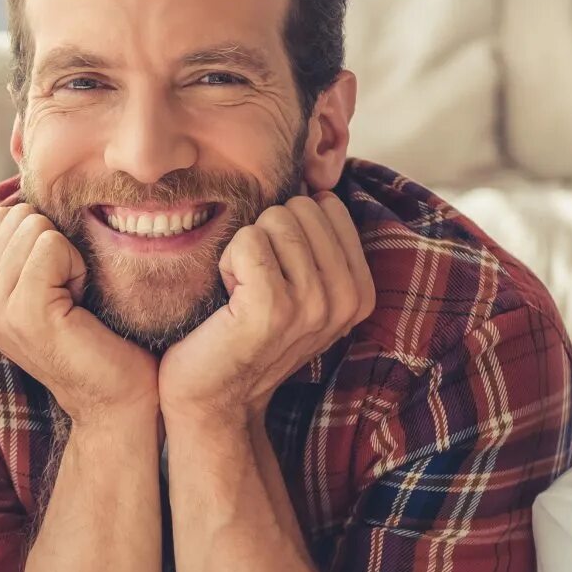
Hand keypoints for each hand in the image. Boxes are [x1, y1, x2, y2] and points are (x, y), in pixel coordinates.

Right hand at [0, 202, 155, 423]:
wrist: (118, 395)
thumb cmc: (96, 332)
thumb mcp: (50, 278)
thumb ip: (26, 242)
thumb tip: (30, 182)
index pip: (4, 216)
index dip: (45, 240)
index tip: (59, 285)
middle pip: (18, 216)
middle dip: (56, 245)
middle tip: (69, 296)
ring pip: (34, 227)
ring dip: (69, 258)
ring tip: (74, 302)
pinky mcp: (20, 311)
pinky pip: (51, 245)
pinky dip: (77, 267)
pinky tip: (80, 306)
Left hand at [158, 194, 373, 424]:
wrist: (212, 394)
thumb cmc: (245, 329)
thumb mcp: (299, 285)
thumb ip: (318, 241)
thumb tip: (315, 177)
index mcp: (359, 291)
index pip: (327, 206)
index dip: (287, 230)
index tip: (276, 274)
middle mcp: (344, 300)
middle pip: (301, 207)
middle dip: (266, 235)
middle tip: (253, 284)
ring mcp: (312, 306)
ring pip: (275, 219)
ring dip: (243, 250)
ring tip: (240, 293)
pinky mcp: (272, 308)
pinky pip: (248, 239)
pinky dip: (227, 260)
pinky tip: (228, 298)